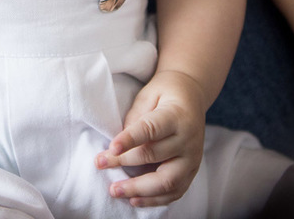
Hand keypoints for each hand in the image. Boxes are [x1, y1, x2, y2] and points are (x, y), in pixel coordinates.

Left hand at [95, 70, 206, 207]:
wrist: (192, 95)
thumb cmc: (164, 94)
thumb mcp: (148, 96)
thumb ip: (135, 119)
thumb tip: (119, 147)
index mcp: (176, 115)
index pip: (151, 129)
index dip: (130, 139)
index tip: (111, 148)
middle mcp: (188, 139)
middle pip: (156, 157)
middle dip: (125, 164)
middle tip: (101, 165)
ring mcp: (192, 158)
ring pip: (168, 182)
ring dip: (139, 190)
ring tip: (115, 190)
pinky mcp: (193, 171)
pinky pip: (175, 191)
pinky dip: (155, 200)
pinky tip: (135, 200)